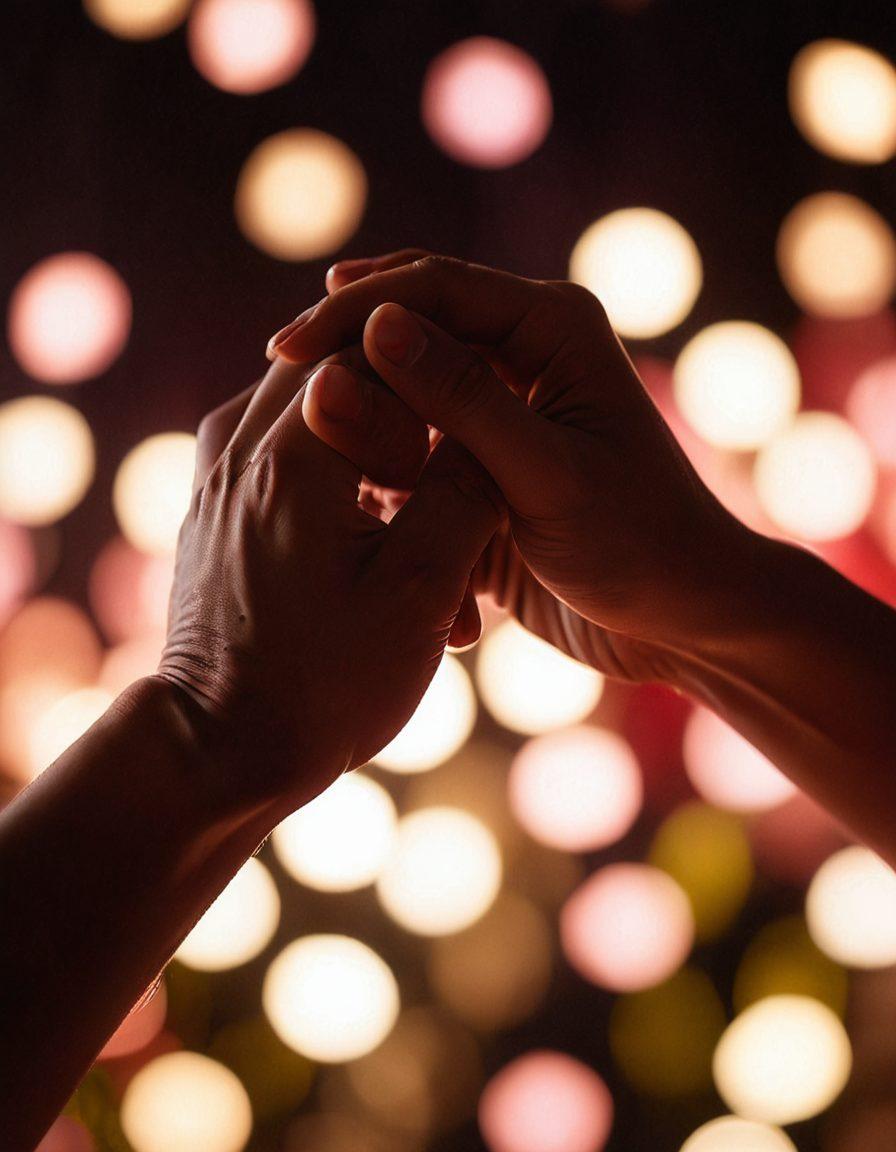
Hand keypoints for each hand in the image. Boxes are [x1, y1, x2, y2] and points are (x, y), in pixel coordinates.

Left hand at [157, 343, 499, 813]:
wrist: (220, 749)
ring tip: (430, 528)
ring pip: (319, 410)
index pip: (380, 351)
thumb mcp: (421, 591)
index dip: (441, 386)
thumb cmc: (324, 683)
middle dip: (413, 417)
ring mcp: (219, 472)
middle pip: (346, 371)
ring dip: (382, 451)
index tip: (474, 445)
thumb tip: (485, 433)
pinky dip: (343, 478)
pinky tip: (384, 540)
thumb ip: (466, 493)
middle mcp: (239, 446)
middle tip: (460, 477)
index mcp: (292, 457)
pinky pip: (289, 451)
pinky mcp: (218, 503)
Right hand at [270, 252, 748, 681]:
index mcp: (554, 326)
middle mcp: (526, 354)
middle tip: (275, 376)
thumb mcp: (547, 474)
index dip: (353, 310)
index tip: (284, 350)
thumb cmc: (637, 544)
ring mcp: (503, 409)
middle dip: (345, 348)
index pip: (432, 288)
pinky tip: (346, 485)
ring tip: (302, 430)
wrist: (680, 620)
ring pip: (406, 386)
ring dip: (361, 407)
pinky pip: (416, 445)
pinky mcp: (487, 462)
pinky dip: (382, 464)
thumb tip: (376, 324)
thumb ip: (463, 401)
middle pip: (411, 325)